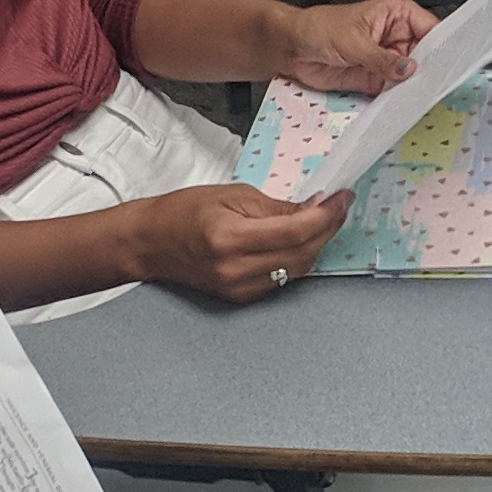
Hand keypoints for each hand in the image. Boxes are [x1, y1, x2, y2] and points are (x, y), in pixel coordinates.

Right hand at [119, 182, 347, 301]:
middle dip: (327, 228)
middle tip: (338, 207)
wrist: (149, 243)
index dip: (326, 215)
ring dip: (317, 244)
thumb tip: (313, 208)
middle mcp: (237, 269)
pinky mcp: (241, 296)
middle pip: (302, 253)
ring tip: (324, 220)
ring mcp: (239, 287)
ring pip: (298, 269)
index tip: (342, 199)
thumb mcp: (230, 195)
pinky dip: (299, 258)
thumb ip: (275, 206)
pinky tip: (302, 240)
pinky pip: (283, 279)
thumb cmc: (181, 213)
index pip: (295, 231)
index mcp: (231, 239)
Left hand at [263, 0, 432, 95]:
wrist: (293, 49)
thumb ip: (382, 58)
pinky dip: (400, 99)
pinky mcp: (378, 80)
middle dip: (430, 70)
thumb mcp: (354, 41)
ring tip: (422, 96)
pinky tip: (404, 103)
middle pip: (427, 56)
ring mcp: (389, 60)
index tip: (448, 63)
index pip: (432, 29)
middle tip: (436, 84)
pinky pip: (396, 91)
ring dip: (416, 87)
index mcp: (398, 14)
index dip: (442, 46)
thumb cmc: (318, 28)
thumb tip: (409, 69)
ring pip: (413, 77)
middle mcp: (397, 37)